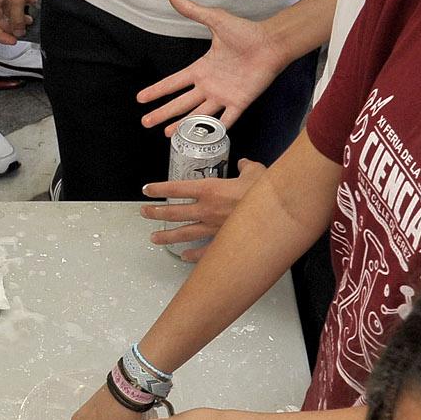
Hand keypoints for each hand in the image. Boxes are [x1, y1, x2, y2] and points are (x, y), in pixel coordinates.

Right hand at [0, 0, 36, 44]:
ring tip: (31, 16)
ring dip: (19, 15)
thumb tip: (17, 32)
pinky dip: (22, 3)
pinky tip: (31, 0)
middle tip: (25, 28)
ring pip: (7, 10)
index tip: (14, 41)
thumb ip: (16, 18)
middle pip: (0, 20)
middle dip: (13, 26)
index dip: (2, 37)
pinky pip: (12, 0)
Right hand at [137, 0, 293, 135]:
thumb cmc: (246, 32)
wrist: (271, 43)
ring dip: (182, 124)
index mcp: (202, 68)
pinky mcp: (239, 102)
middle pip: (181, 102)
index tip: (141, 98)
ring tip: (166, 133)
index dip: (157, 91)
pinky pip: (225, 120)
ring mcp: (223, 95)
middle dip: (163, 113)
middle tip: (146, 122)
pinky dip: (214, 130)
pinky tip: (201, 139)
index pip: (174, 82)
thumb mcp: (215, 20)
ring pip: (197, 114)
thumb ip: (194, 12)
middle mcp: (209, 85)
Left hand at [141, 158, 268, 260]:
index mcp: (209, 189)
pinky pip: (204, 251)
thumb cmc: (264, 191)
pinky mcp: (223, 240)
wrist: (276, 214)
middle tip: (144, 213)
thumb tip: (243, 163)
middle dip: (156, 213)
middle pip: (174, 212)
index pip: (176, 188)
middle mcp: (206, 209)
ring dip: (166, 236)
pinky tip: (184, 257)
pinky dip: (193, 255)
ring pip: (183, 234)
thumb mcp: (254, 171)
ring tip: (154, 238)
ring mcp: (213, 227)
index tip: (147, 190)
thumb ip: (245, 167)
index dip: (159, 189)